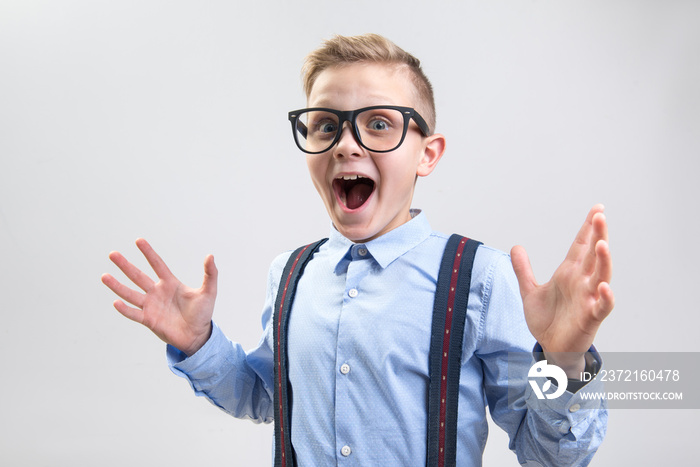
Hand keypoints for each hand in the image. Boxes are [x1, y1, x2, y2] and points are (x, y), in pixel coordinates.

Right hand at [101, 238, 217, 355]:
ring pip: (131, 294)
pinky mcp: (149, 320)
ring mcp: (151, 306)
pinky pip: (134, 314)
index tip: (139, 241)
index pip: (157, 264)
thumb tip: (210, 255)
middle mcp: (157, 293)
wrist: (198, 335)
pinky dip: (125, 309)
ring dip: (117, 286)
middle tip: (112, 254)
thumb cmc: (202, 313)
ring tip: (104, 276)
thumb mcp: (209, 292)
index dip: (148, 253)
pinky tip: (116, 302)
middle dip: (125, 265)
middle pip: (138, 276)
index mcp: (170, 283)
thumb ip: (210, 274)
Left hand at [511, 205, 613, 375]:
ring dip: (603, 260)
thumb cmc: (547, 320)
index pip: (581, 246)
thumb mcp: (529, 291)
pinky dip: (605, 297)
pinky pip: (602, 306)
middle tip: (600, 215)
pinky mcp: (590, 317)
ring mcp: (588, 299)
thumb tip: (516, 246)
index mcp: (569, 274)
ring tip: (602, 243)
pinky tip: (604, 286)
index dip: (588, 228)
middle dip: (597, 235)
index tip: (597, 208)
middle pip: (593, 255)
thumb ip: (523, 269)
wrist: (550, 347)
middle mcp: (581, 283)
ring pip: (601, 276)